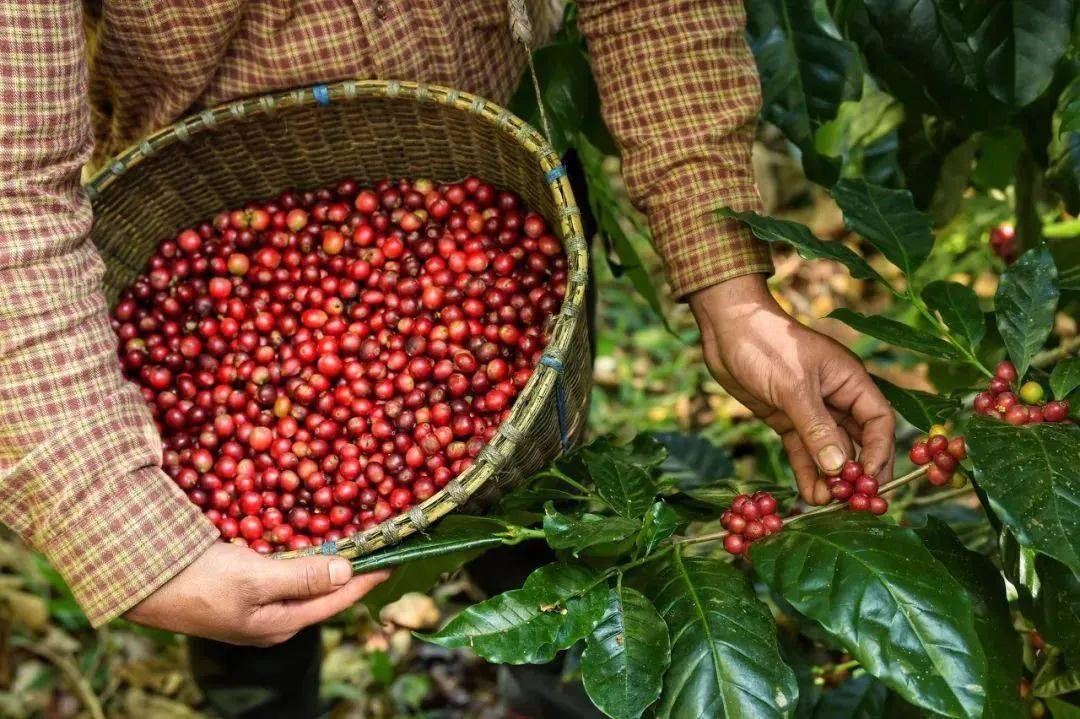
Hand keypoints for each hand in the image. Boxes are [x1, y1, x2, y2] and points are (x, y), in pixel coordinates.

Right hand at [125, 542, 388, 645]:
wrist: (140, 581)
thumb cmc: (198, 583)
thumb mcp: (254, 579)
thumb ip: (302, 577)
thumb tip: (347, 571)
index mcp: (281, 624)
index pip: (338, 600)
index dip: (369, 578)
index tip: (396, 558)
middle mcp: (274, 619)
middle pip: (325, 593)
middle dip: (353, 569)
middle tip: (379, 544)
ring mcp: (257, 605)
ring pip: (305, 581)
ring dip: (328, 561)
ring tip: (355, 539)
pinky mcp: (242, 589)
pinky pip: (283, 571)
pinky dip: (302, 556)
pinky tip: (309, 539)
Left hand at [690, 275, 894, 504]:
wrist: (727, 329)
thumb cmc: (767, 344)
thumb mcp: (794, 386)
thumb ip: (817, 428)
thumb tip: (840, 468)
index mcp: (850, 381)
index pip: (878, 422)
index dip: (879, 453)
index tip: (870, 482)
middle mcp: (836, 398)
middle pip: (858, 441)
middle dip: (856, 472)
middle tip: (854, 503)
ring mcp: (811, 410)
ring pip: (829, 451)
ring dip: (829, 478)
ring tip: (826, 505)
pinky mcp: (786, 419)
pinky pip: (803, 451)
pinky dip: (806, 472)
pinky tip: (809, 495)